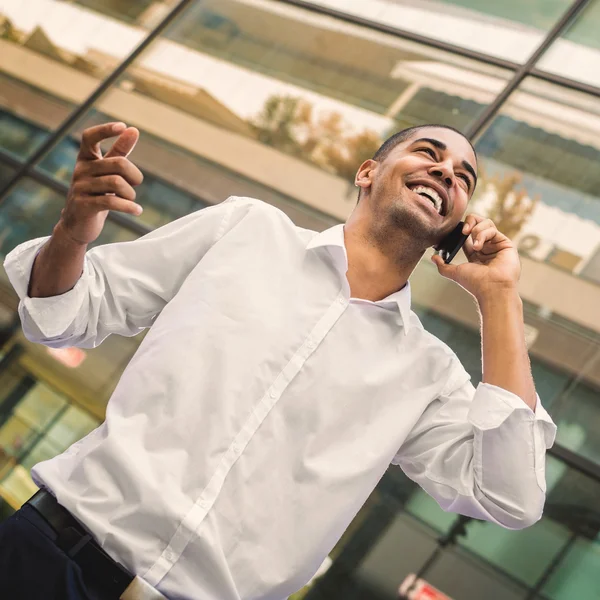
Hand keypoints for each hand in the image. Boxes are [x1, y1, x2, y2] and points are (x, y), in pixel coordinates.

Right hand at [59, 122, 143, 244]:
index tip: (122, 126)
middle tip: (136, 184)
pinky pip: (112, 202)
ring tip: (131, 200)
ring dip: (130, 194)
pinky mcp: (84, 205)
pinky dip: (129, 207)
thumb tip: (133, 129)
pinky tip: (137, 210)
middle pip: (118, 163)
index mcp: (85, 159)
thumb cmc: (96, 195)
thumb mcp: (107, 172)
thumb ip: (119, 152)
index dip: (105, 130)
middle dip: (134, 175)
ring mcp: (80, 188)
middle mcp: (80, 170)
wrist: (78, 225)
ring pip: (117, 183)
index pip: (90, 137)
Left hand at [431, 214, 519, 299]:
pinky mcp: (505, 243)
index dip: (461, 230)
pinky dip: (482, 235)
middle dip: (469, 222)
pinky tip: (478, 247)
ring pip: (486, 223)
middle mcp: (487, 247)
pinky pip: (492, 230)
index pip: (468, 234)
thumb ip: (443, 266)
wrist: (491, 289)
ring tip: (474, 245)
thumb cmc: (475, 283)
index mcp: (476, 253)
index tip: (454, 232)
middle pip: (478, 223)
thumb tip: (433, 257)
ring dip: (476, 230)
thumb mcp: (455, 273)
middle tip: (463, 231)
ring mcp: (497, 244)